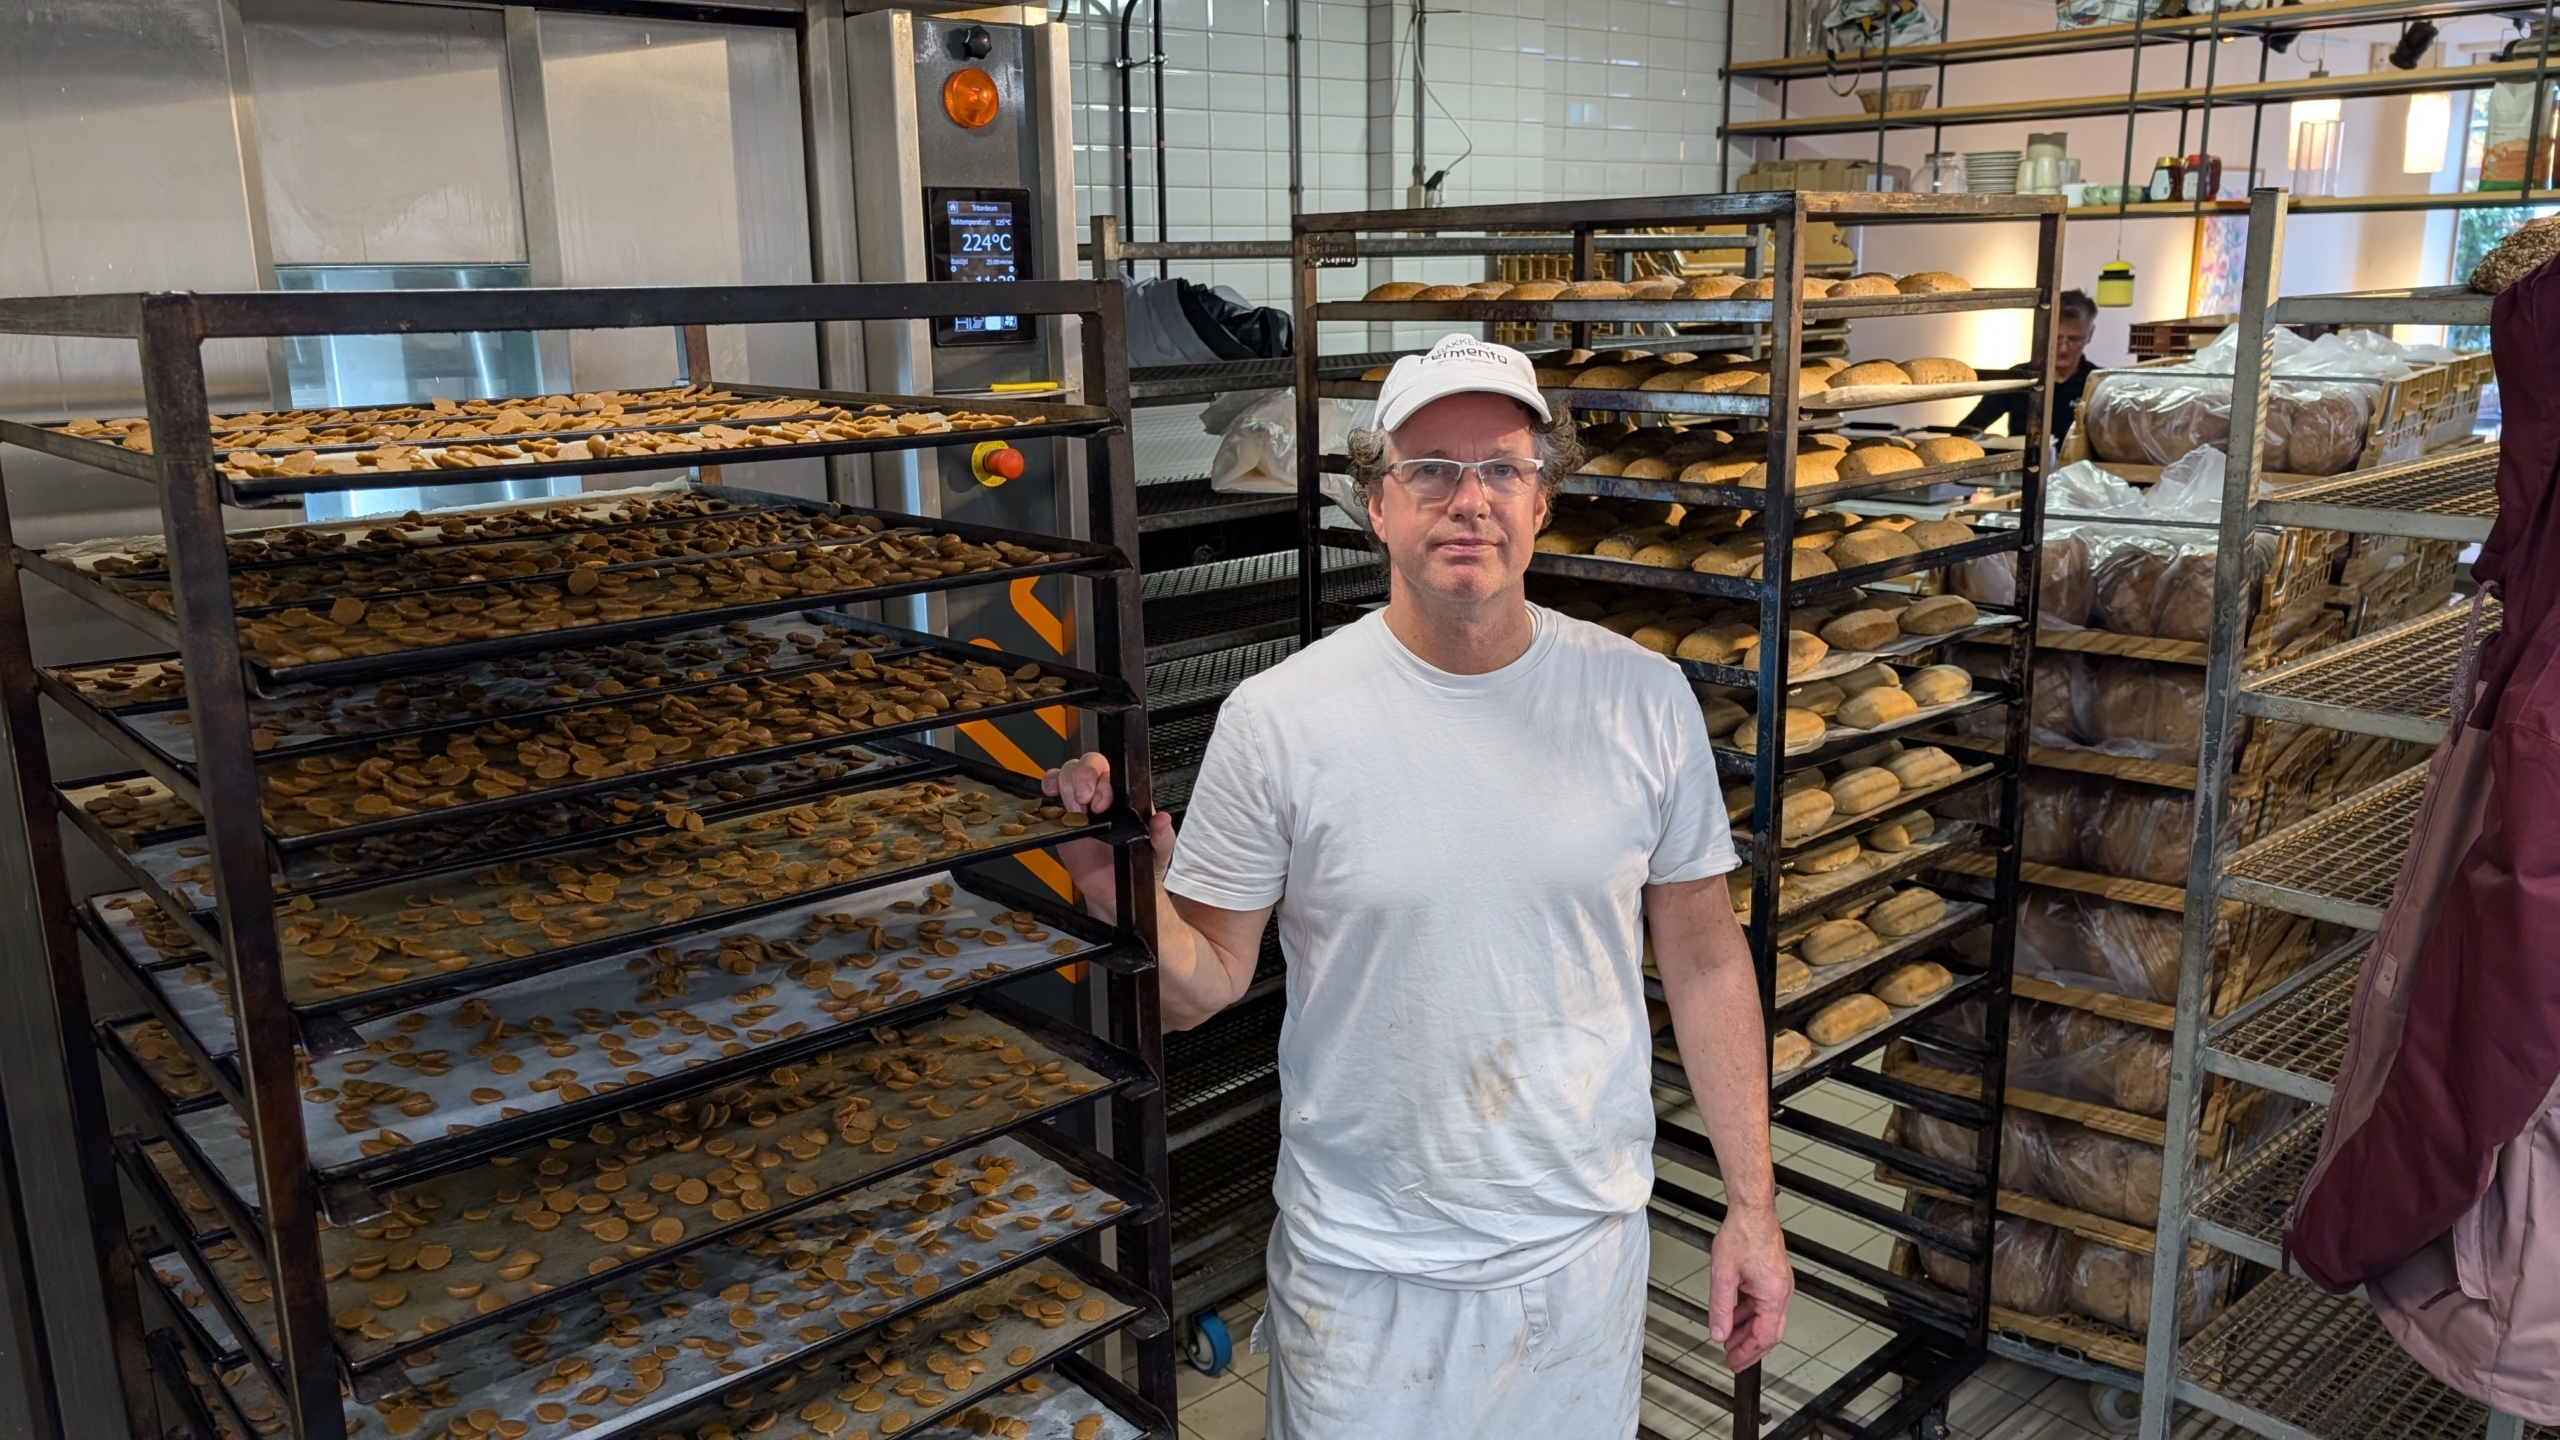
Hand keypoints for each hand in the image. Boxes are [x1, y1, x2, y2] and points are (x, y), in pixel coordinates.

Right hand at [1041, 753, 1173, 923]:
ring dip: (1066, 785)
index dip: (1103, 784)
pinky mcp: (1063, 815)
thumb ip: (1162, 837)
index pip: (1114, 775)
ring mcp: (1081, 803)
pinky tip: (1051, 794)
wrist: (1113, 892)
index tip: (1102, 805)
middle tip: (1083, 803)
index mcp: (1127, 799)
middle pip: (1090, 764)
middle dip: (1083, 777)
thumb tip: (1162, 819)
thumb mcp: (1157, 853)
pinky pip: (1053, 788)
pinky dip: (1049, 784)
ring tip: (1073, 811)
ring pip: (1069, 772)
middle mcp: (1104, 795)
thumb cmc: (1137, 866)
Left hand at [1708, 1202, 1791, 1369]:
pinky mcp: (1774, 1276)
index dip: (1748, 1353)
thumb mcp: (1723, 1275)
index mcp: (1773, 1295)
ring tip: (1729, 1338)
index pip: (1764, 1337)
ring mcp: (1780, 1284)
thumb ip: (1720, 1308)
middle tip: (1732, 1358)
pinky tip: (1735, 1315)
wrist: (1752, 1209)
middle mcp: (1782, 1291)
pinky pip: (1764, 1303)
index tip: (1733, 1361)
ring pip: (1766, 1318)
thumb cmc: (1742, 1234)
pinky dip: (1750, 1313)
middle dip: (1750, 1348)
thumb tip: (1719, 1332)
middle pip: (1770, 1332)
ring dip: (1748, 1330)